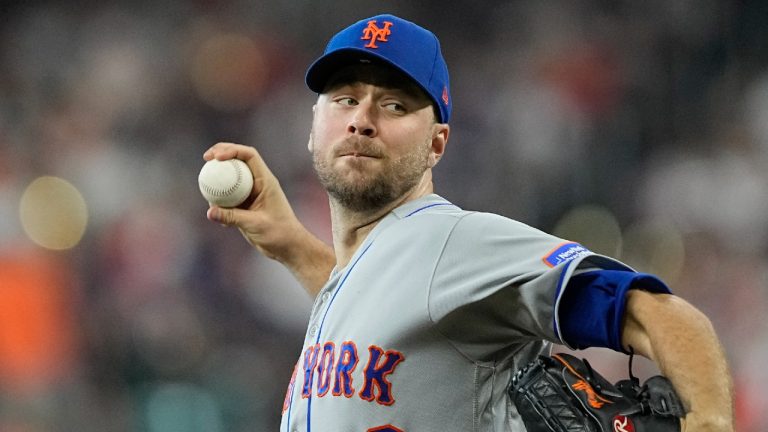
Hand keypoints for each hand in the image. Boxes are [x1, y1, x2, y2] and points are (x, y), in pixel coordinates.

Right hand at [203, 142, 334, 294]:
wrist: (288, 247)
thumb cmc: (279, 234)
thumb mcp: (255, 224)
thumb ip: (232, 217)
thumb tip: (209, 210)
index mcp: (266, 181)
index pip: (249, 156)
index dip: (232, 150)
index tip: (216, 157)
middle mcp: (258, 183)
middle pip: (238, 160)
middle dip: (222, 154)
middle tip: (205, 159)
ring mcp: (251, 194)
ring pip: (232, 178)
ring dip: (218, 177)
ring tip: (204, 183)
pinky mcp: (245, 205)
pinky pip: (229, 196)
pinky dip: (220, 199)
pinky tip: (214, 212)